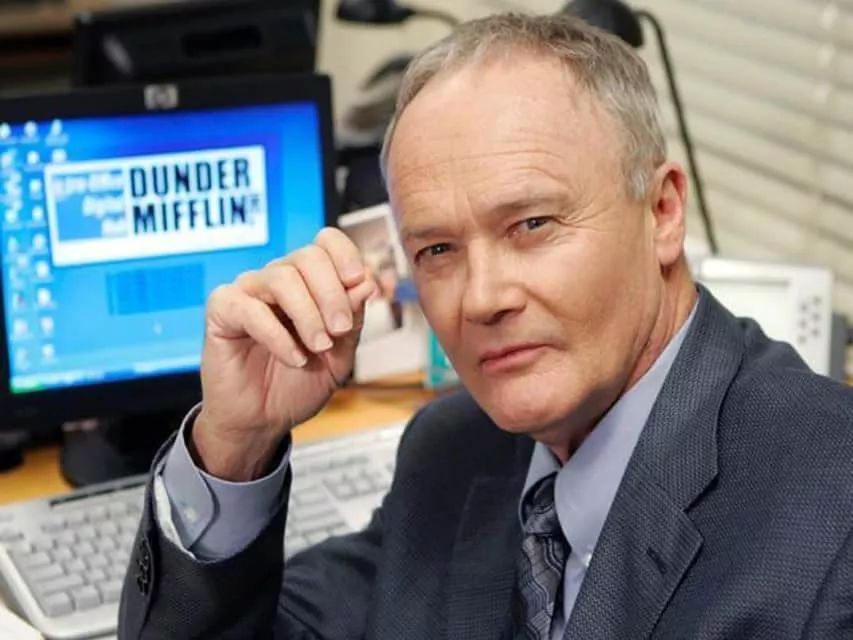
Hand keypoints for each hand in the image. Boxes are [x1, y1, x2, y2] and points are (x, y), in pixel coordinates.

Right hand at [192, 228, 375, 480]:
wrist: (264, 420)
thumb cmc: (299, 383)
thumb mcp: (340, 355)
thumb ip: (352, 319)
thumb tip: (367, 282)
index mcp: (309, 282)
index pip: (326, 243)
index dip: (345, 255)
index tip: (358, 282)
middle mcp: (278, 279)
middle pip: (307, 257)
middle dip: (332, 293)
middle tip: (339, 329)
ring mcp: (249, 291)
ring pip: (282, 278)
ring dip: (308, 315)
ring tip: (319, 347)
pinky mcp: (223, 310)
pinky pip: (250, 309)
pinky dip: (278, 335)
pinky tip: (294, 358)